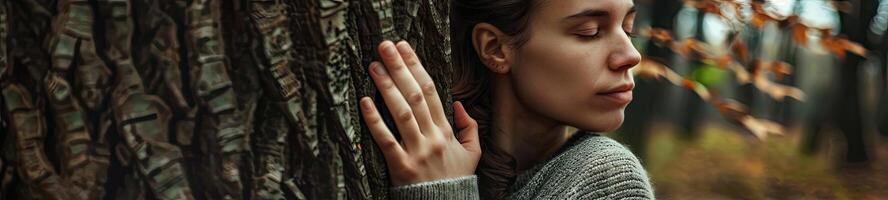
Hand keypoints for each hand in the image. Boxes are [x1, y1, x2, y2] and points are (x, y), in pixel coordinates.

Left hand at [359, 41, 480, 185]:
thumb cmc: (455, 179)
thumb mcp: (472, 153)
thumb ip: (468, 127)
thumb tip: (457, 104)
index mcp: (446, 130)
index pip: (430, 91)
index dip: (416, 67)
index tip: (404, 48)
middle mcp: (432, 137)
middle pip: (414, 96)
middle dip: (399, 68)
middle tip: (385, 47)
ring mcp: (417, 151)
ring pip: (401, 113)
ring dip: (387, 87)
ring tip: (374, 66)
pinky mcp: (401, 167)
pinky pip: (386, 141)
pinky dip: (375, 121)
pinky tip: (365, 102)